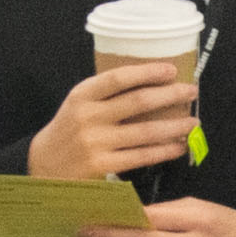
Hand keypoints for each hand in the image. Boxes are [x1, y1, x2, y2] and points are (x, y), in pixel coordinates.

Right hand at [29, 57, 199, 180]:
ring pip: (145, 131)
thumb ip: (106, 94)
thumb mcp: (78, 105)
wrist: (43, 167)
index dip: (147, 72)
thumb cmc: (70, 131)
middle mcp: (88, 117)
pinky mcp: (102, 166)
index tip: (170, 69)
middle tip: (190, 91)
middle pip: (138, 102)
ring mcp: (95, 143)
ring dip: (175, 126)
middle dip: (171, 95)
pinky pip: (141, 156)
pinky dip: (164, 151)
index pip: (118, 78)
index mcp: (82, 95)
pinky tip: (177, 146)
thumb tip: (151, 83)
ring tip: (192, 122)